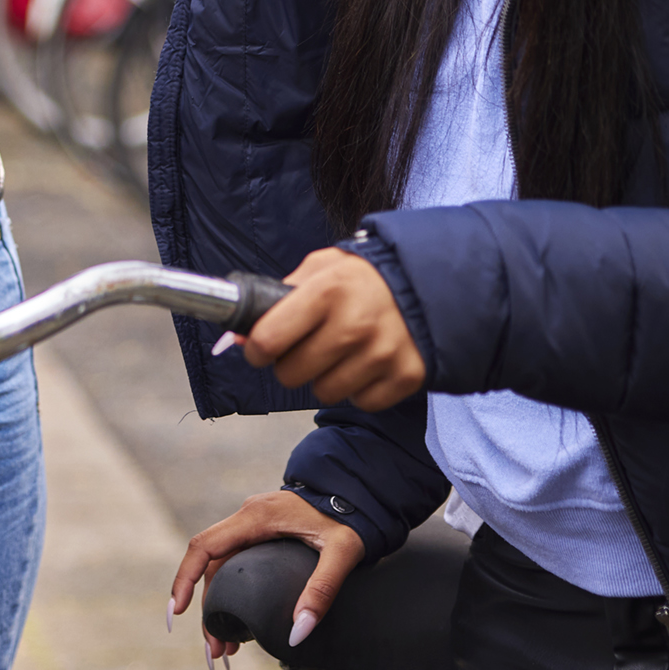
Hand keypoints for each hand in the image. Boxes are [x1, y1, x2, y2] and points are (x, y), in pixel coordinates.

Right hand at [168, 490, 365, 668]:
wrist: (358, 491)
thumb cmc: (350, 517)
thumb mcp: (342, 553)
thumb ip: (322, 590)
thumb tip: (298, 631)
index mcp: (256, 517)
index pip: (204, 546)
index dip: (185, 579)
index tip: (177, 611)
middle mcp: (247, 518)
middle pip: (208, 565)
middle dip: (205, 609)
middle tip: (215, 649)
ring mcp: (252, 525)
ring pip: (220, 568)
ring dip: (217, 605)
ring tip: (226, 645)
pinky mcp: (261, 534)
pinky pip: (234, 564)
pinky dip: (230, 593)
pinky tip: (238, 620)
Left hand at [234, 246, 425, 409]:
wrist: (432, 281)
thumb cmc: (366, 276)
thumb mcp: (322, 268)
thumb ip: (278, 298)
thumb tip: (237, 336)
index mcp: (326, 292)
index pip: (268, 340)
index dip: (256, 349)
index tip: (259, 349)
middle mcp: (353, 326)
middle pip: (291, 374)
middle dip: (289, 365)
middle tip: (304, 349)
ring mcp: (382, 354)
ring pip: (324, 392)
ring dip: (325, 378)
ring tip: (340, 354)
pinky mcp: (406, 377)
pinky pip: (362, 402)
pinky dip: (360, 389)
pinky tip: (367, 364)